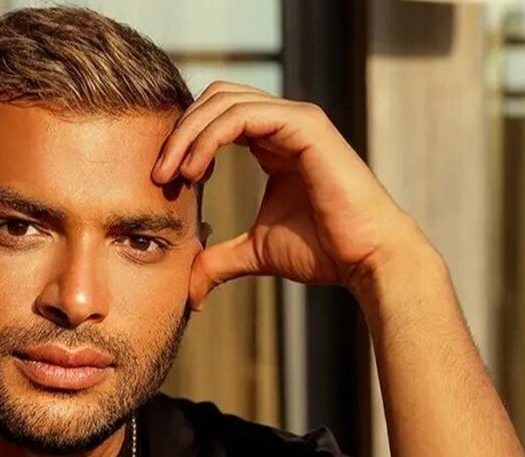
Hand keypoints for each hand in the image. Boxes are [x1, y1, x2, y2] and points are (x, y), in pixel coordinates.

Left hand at [153, 81, 429, 310]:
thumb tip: (188, 290)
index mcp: (273, 142)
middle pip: (215, 98)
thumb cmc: (323, 252)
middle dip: (179, 131)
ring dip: (187, 134)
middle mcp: (284, 123)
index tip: (162, 181)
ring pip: (223, 100)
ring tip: (170, 174)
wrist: (366, 260)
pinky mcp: (305, 125)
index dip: (184, 141)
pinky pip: (242, 115)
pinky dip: (209, 138)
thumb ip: (219, 260)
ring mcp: (297, 119)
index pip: (216, 117)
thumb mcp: (255, 253)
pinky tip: (196, 171)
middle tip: (158, 174)